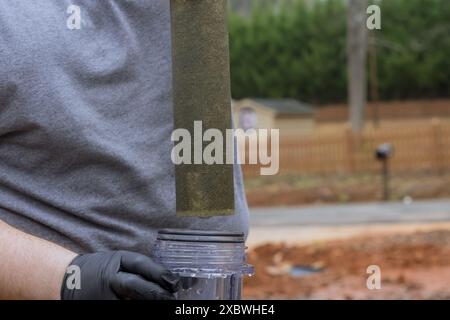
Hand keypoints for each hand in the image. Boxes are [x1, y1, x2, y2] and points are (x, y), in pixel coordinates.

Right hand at [60, 251, 180, 299]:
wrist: (70, 278)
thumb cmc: (102, 269)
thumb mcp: (119, 262)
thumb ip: (140, 270)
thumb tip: (168, 282)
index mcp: (117, 261)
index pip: (141, 264)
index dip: (159, 273)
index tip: (175, 282)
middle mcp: (110, 278)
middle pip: (135, 285)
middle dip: (155, 293)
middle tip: (171, 298)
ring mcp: (103, 295)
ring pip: (128, 302)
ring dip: (147, 304)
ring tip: (162, 304)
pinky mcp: (99, 305)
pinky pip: (120, 309)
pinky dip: (134, 308)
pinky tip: (147, 306)